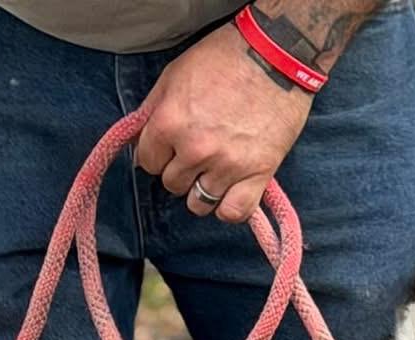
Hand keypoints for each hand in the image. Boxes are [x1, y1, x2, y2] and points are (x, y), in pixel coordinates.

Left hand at [136, 21, 312, 223]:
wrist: (277, 52)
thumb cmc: (225, 57)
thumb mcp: (175, 73)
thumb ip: (153, 110)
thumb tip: (137, 142)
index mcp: (170, 122)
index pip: (148, 162)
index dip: (158, 154)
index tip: (171, 146)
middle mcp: (195, 149)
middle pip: (172, 185)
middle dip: (181, 169)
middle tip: (198, 150)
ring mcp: (227, 165)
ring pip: (199, 203)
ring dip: (203, 189)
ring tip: (215, 169)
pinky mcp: (258, 174)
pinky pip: (233, 212)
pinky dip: (229, 207)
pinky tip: (231, 192)